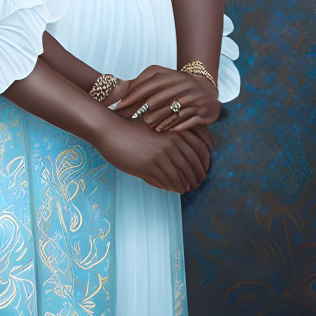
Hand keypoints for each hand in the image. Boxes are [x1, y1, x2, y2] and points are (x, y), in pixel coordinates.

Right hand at [95, 114, 213, 193]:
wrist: (110, 130)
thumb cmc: (132, 129)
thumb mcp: (156, 127)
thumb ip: (172, 137)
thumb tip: (186, 155)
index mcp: (176, 130)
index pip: (201, 149)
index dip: (205, 163)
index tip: (204, 170)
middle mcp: (172, 141)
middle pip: (194, 165)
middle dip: (198, 177)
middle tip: (197, 184)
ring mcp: (162, 154)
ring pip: (182, 176)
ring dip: (186, 185)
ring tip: (186, 188)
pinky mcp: (150, 165)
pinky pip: (168, 181)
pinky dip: (173, 187)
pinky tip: (174, 189)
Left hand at [110, 64, 220, 132]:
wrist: (207, 90)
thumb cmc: (177, 86)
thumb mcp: (162, 80)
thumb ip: (143, 84)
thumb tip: (118, 91)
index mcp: (171, 75)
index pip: (149, 83)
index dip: (133, 94)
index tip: (120, 105)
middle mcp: (183, 84)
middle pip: (160, 97)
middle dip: (144, 109)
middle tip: (131, 118)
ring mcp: (194, 97)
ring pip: (173, 110)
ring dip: (159, 119)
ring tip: (148, 126)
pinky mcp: (203, 111)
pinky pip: (188, 120)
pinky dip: (177, 126)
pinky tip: (166, 131)